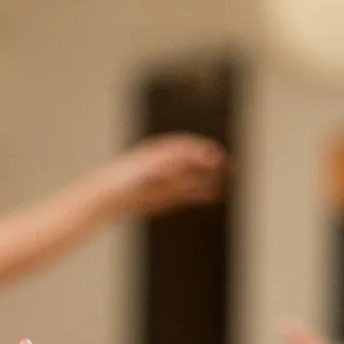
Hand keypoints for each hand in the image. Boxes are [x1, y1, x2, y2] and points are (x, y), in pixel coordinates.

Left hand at [102, 133, 224, 214]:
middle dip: (215, 162)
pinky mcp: (171, 197)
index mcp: (163, 150)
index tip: (218, 156)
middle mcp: (170, 164)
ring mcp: (171, 180)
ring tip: (231, 178)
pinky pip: (192, 193)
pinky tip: (217, 194)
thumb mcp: (148, 168)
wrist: (111, 197)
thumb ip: (169, 164)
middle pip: (197, 160)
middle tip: (232, 166)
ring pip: (198, 177)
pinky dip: (205, 193)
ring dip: (214, 177)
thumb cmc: (126, 179)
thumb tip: (181, 161)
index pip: (190, 146)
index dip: (205, 150)